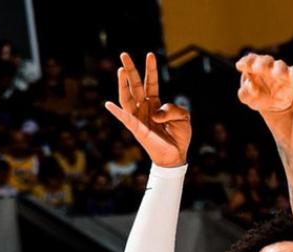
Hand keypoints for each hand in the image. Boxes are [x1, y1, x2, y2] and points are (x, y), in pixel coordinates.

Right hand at [105, 52, 190, 166]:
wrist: (177, 155)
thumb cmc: (179, 136)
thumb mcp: (183, 117)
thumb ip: (173, 109)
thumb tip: (156, 112)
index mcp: (155, 104)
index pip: (151, 83)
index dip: (151, 69)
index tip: (150, 55)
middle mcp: (144, 108)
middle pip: (135, 86)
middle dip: (130, 70)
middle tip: (124, 54)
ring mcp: (139, 118)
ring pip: (128, 98)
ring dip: (123, 84)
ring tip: (121, 70)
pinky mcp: (137, 130)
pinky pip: (126, 120)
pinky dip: (118, 112)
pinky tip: (109, 104)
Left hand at [235, 53, 292, 113]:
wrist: (273, 107)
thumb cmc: (257, 97)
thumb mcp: (247, 97)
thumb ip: (244, 93)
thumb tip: (251, 86)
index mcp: (253, 67)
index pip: (249, 60)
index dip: (245, 62)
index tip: (240, 66)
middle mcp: (268, 66)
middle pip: (265, 60)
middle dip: (261, 63)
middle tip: (256, 68)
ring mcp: (280, 71)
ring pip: (280, 65)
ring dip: (278, 68)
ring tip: (275, 73)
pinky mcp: (291, 78)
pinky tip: (291, 75)